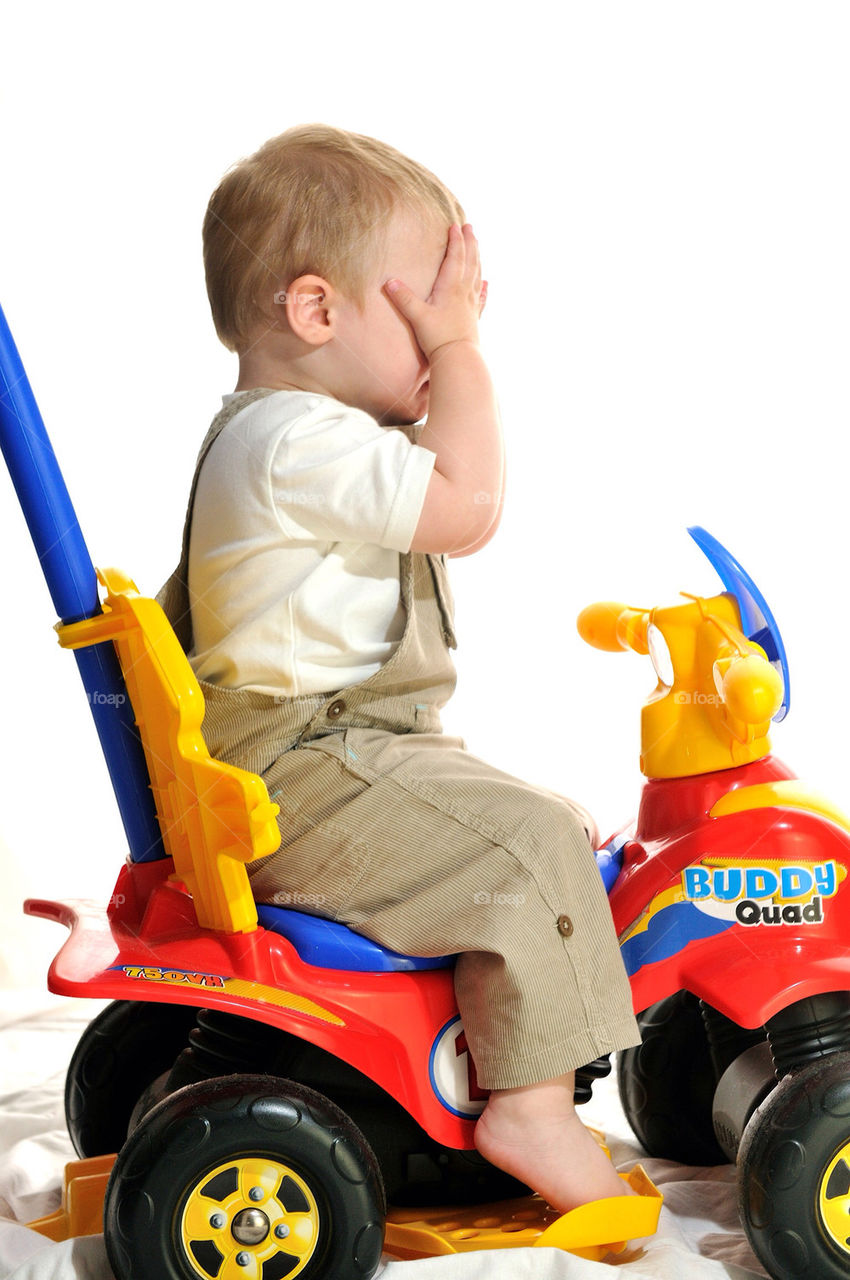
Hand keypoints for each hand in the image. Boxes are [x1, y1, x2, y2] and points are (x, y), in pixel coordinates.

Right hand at [384, 223, 485, 360]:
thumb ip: (403, 298)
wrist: (458, 359)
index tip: (455, 225)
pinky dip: (483, 288)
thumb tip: (388, 281)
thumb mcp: (417, 316)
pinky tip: (485, 283)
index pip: (455, 258)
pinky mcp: (473, 318)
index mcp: (451, 288)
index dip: (455, 241)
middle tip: (470, 227)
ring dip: (477, 258)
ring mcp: (471, 305)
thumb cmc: (438, 338)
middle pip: (469, 262)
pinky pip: (480, 298)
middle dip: (470, 243)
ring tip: (477, 245)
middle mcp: (464, 293)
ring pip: (476, 275)